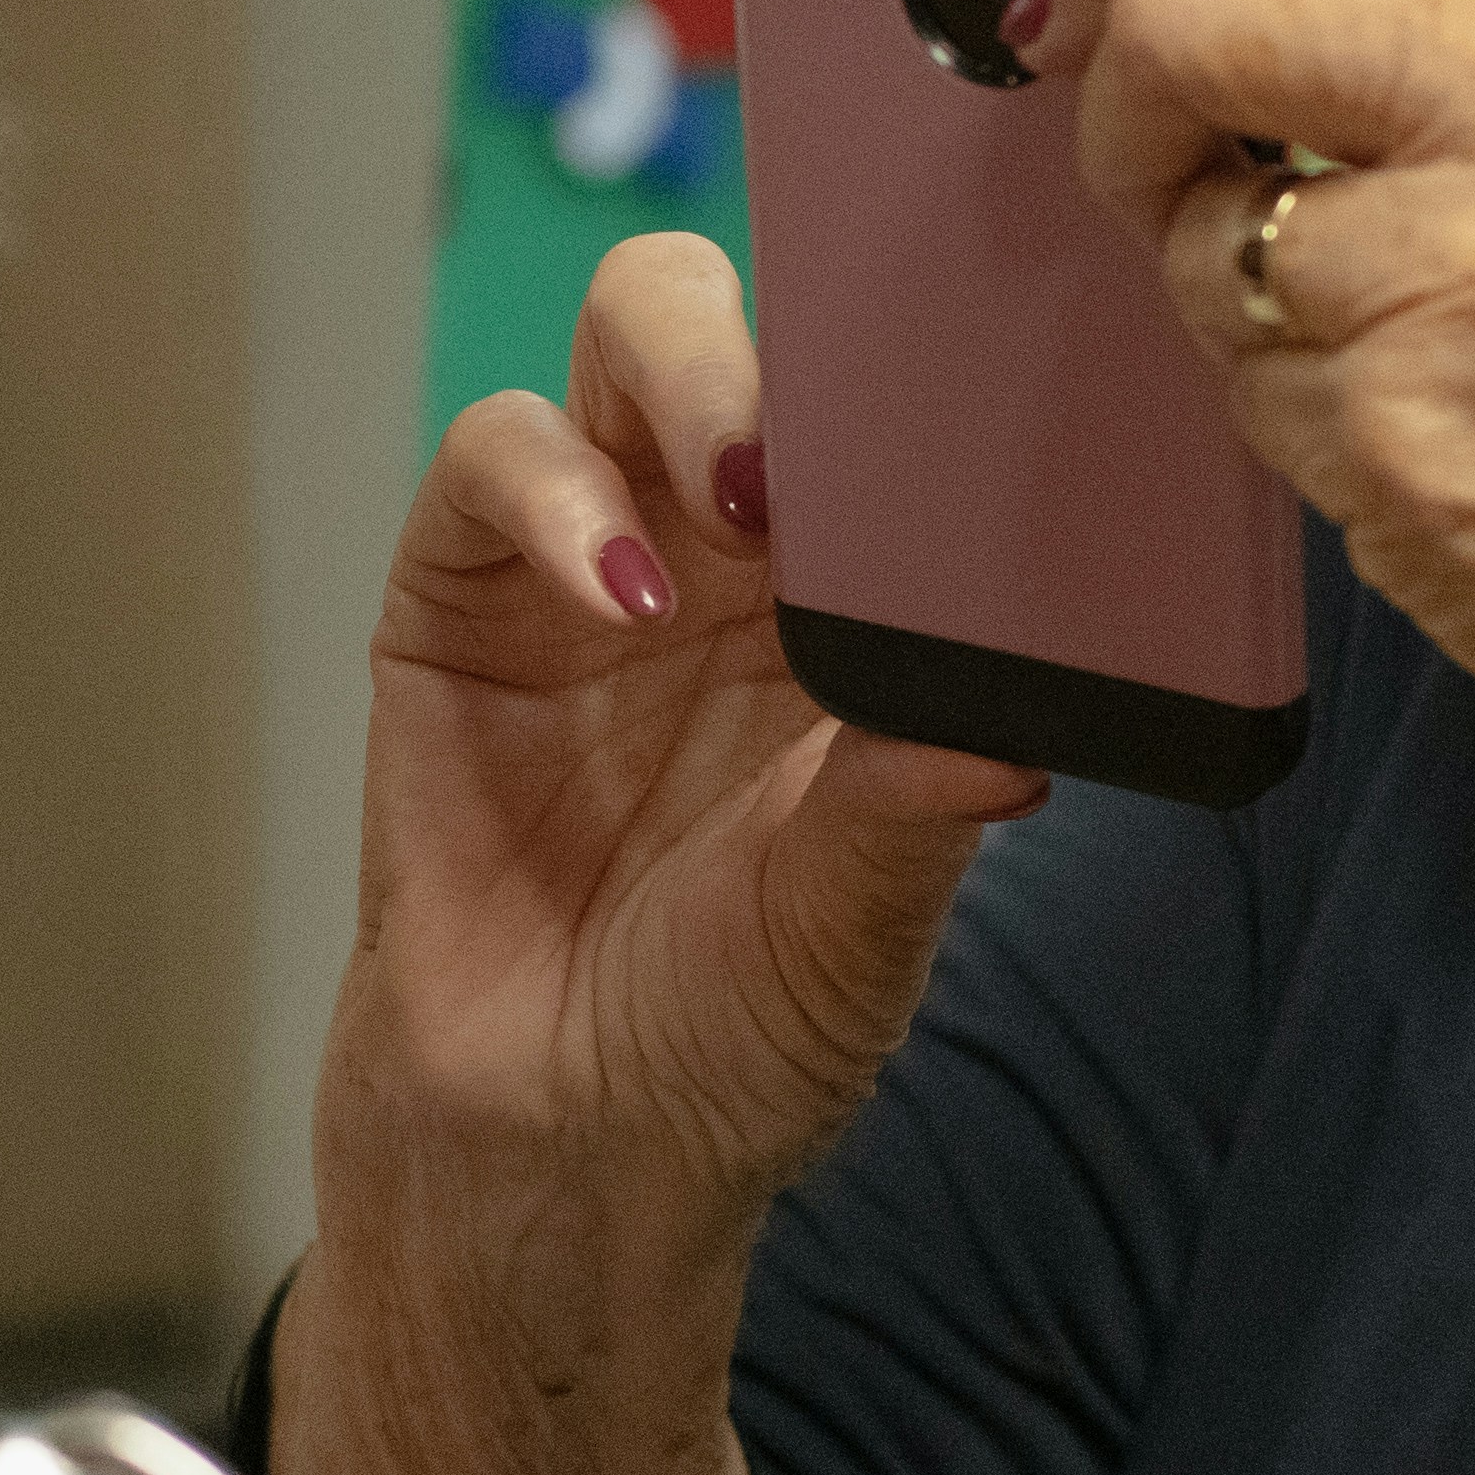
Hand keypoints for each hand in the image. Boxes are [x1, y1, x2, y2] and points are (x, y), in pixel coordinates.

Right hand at [340, 230, 1042, 1234]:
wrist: (553, 1152)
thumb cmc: (726, 1041)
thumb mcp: (851, 938)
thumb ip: (910, 819)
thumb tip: (1016, 737)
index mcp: (866, 609)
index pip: (910, 418)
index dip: (941, 373)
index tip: (983, 393)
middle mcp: (738, 556)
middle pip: (774, 322)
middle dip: (810, 327)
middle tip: (839, 432)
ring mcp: (597, 555)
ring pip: (631, 335)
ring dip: (694, 375)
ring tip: (744, 495)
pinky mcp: (458, 593)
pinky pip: (495, 463)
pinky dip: (557, 494)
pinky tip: (619, 593)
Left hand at [1048, 0, 1474, 819]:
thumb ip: (1461, 10)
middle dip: (1116, 78)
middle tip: (1155, 154)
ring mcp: (1470, 262)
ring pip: (1188, 211)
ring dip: (1227, 281)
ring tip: (1390, 335)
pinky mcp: (1405, 428)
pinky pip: (1241, 380)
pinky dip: (1292, 412)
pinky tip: (1433, 433)